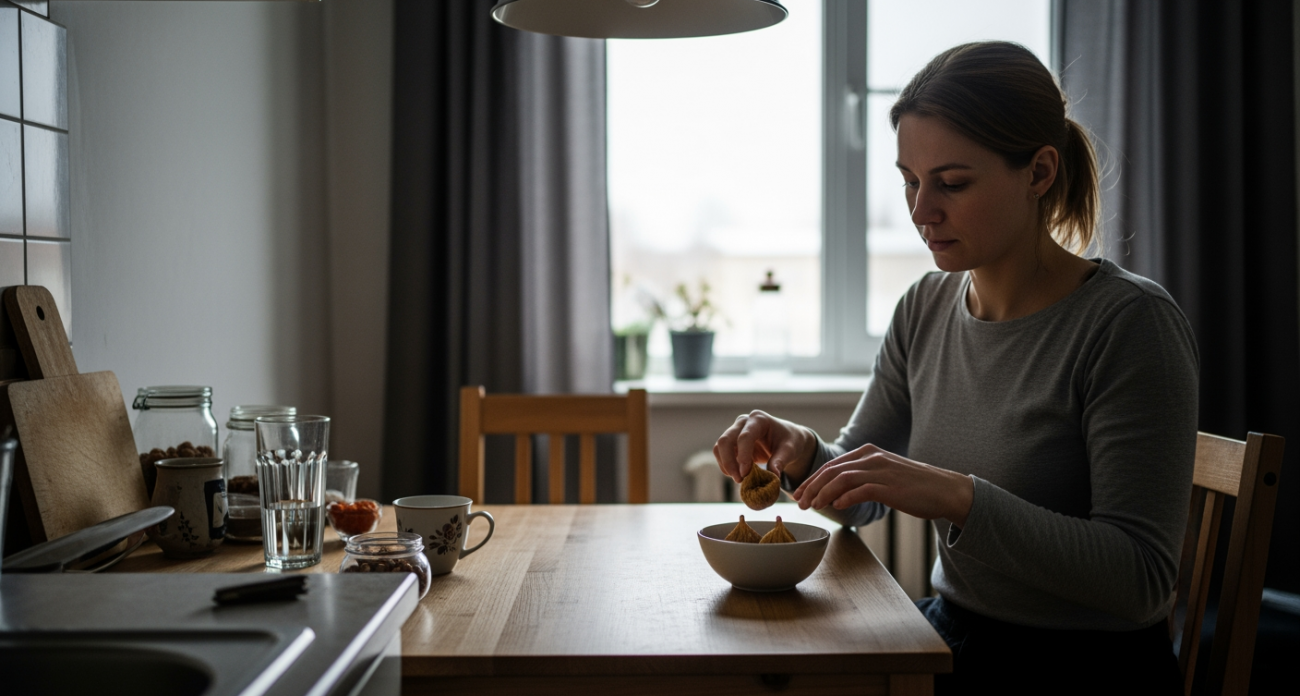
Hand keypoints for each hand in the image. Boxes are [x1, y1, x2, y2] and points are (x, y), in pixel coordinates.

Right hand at [713, 410, 818, 483]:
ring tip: (740, 480)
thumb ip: (780, 461)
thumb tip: (773, 476)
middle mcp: (743, 422)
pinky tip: (738, 475)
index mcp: (759, 419)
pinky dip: (726, 466)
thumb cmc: (789, 441)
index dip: (743, 456)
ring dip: (726, 465)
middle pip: (725, 440)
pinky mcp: (732, 442)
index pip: (745, 437)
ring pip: (719, 448)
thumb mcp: (790, 450)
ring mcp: (735, 430)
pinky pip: (721, 454)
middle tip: (739, 480)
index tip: (746, 474)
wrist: (787, 439)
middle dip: (729, 462)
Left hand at [792, 443, 973, 526]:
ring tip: (813, 507)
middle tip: (799, 503)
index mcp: (868, 453)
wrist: (945, 490)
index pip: (832, 465)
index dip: (812, 479)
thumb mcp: (884, 474)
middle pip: (832, 470)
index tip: (800, 493)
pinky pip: (861, 490)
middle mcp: (872, 457)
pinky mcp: (890, 486)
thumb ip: (862, 478)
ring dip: (823, 494)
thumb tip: (837, 493)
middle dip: (811, 487)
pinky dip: (845, 498)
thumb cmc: (914, 486)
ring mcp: (881, 470)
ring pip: (842, 479)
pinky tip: (836, 507)